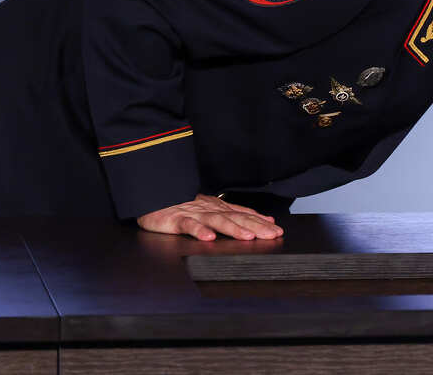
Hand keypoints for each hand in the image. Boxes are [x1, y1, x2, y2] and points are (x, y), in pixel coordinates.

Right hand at [137, 193, 284, 240]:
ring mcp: (194, 214)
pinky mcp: (177, 220)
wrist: (154, 194)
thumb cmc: (182, 204)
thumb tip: (262, 219)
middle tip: (272, 235)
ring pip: (217, 221)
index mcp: (219, 208)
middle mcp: (210, 210)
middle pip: (237, 218)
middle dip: (256, 227)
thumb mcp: (212, 208)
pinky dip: (199, 231)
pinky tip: (209, 238)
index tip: (277, 230)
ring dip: (234, 229)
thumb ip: (235, 214)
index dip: (261, 223)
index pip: (244, 215)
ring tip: (248, 237)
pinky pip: (189, 225)